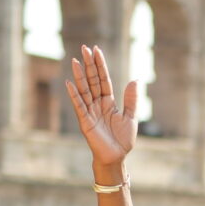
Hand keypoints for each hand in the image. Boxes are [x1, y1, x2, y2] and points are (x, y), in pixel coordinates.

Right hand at [63, 45, 136, 176]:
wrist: (117, 158)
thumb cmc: (122, 140)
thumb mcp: (131, 117)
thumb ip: (131, 99)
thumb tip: (135, 79)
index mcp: (108, 102)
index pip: (103, 79)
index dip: (100, 65)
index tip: (96, 50)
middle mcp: (97, 104)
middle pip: (92, 80)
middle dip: (89, 65)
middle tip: (84, 48)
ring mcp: (90, 111)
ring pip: (84, 90)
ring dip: (79, 75)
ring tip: (76, 60)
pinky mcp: (85, 121)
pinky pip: (79, 105)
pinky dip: (74, 94)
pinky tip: (70, 83)